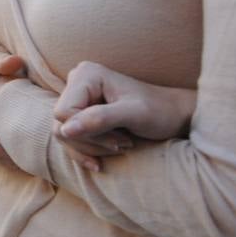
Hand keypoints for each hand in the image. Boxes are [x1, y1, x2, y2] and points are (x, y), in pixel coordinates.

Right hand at [52, 61, 195, 171]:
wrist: (173, 115)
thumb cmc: (160, 111)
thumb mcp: (133, 115)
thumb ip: (99, 119)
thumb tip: (64, 130)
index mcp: (86, 75)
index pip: (63, 112)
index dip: (87, 132)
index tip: (119, 140)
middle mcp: (76, 82)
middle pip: (61, 124)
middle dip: (91, 141)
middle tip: (122, 145)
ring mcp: (76, 97)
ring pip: (63, 133)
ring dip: (91, 147)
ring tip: (120, 146)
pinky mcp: (79, 111)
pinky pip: (68, 136)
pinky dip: (85, 151)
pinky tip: (99, 161)